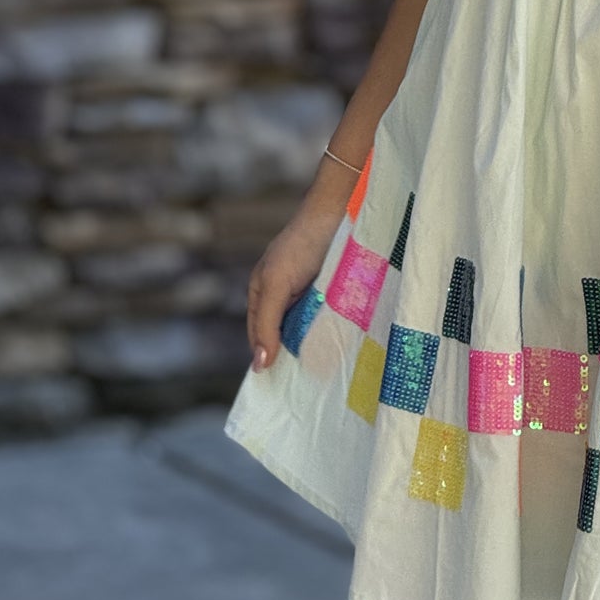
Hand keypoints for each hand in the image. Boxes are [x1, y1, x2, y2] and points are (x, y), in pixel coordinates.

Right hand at [245, 204, 344, 373]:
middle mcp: (283, 295)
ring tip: (325, 367)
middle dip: (292, 353)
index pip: (260, 337)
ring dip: (314, 343)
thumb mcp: (278, 284)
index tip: (281, 386)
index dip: (267, 358)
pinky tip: (339, 343)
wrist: (337, 212)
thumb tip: (259, 366)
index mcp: (262, 293)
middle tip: (307, 381)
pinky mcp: (330, 290)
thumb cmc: (302, 245)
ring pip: (306, 329)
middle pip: (283, 335)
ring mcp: (307, 292)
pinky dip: (329, 330)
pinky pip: (326, 318)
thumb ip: (268, 324)